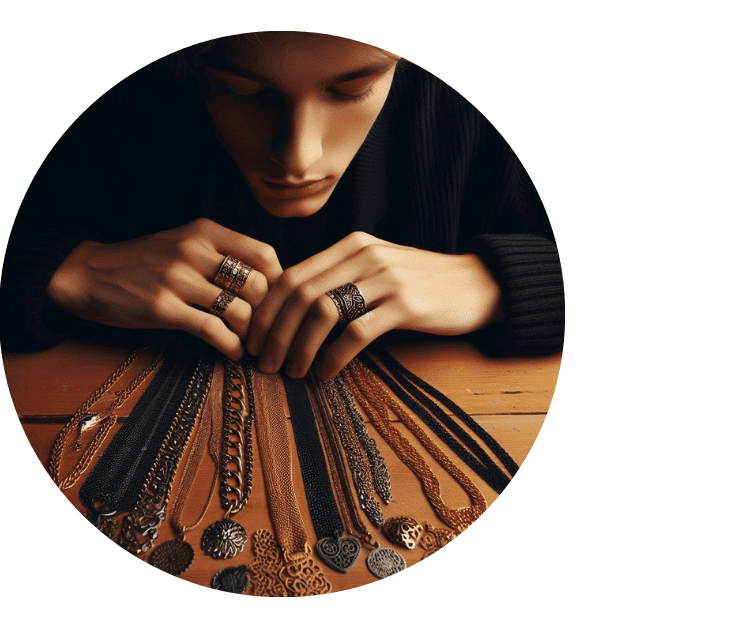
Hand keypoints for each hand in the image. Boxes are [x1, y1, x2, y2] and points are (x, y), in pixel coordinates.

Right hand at [47, 218, 282, 359]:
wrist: (89, 272)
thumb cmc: (144, 261)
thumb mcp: (183, 242)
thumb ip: (220, 253)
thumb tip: (266, 280)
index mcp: (204, 232)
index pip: (263, 254)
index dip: (278, 282)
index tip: (276, 302)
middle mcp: (194, 251)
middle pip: (258, 284)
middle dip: (267, 313)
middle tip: (265, 330)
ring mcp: (177, 279)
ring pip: (239, 310)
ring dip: (249, 334)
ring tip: (247, 343)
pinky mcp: (162, 308)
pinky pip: (212, 330)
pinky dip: (230, 347)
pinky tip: (231, 353)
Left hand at [247, 232, 502, 379]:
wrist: (480, 283)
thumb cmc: (422, 283)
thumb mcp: (378, 269)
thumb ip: (340, 279)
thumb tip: (291, 308)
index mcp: (350, 246)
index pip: (291, 275)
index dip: (266, 310)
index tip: (253, 340)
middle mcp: (363, 256)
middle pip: (299, 294)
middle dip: (274, 332)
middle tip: (263, 363)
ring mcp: (385, 279)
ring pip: (322, 312)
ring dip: (299, 347)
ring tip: (291, 372)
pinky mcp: (406, 305)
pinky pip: (356, 332)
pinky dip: (334, 357)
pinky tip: (325, 374)